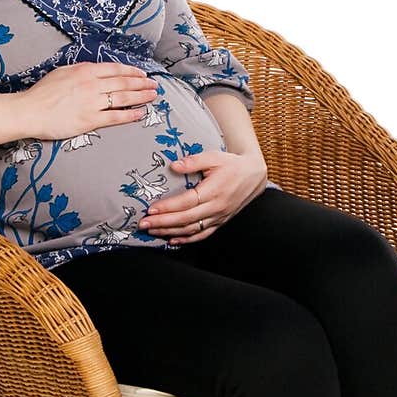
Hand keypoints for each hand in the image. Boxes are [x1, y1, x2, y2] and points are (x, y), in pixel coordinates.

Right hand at [14, 63, 158, 140]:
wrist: (30, 110)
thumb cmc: (42, 92)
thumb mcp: (62, 72)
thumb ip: (81, 70)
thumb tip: (95, 70)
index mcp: (85, 71)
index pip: (116, 69)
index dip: (132, 72)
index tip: (142, 75)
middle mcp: (92, 85)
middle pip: (124, 83)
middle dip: (142, 84)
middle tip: (154, 86)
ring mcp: (92, 103)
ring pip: (124, 98)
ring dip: (141, 97)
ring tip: (152, 97)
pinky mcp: (90, 120)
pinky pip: (115, 117)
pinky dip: (130, 115)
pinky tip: (140, 114)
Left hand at [138, 150, 267, 241]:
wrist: (253, 175)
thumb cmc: (231, 164)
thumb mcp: (213, 157)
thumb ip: (193, 161)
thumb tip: (173, 166)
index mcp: (214, 191)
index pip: (186, 202)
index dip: (167, 207)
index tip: (150, 209)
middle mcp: (217, 207)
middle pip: (185, 219)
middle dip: (162, 222)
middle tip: (143, 224)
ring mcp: (219, 217)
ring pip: (192, 229)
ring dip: (170, 232)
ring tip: (152, 231)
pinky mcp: (221, 222)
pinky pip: (202, 234)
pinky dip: (186, 239)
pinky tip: (171, 240)